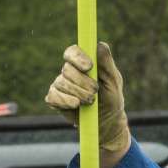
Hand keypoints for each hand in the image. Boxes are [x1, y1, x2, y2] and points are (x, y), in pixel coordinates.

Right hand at [44, 42, 130, 167]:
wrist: (105, 123)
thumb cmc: (111, 99)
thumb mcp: (113, 82)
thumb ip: (106, 63)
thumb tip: (99, 45)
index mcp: (83, 63)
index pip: (72, 51)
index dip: (78, 57)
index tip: (89, 67)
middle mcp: (69, 71)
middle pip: (67, 69)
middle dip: (82, 82)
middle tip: (94, 92)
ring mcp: (60, 85)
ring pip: (61, 83)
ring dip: (78, 93)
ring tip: (90, 102)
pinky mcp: (54, 99)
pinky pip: (53, 96)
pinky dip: (66, 101)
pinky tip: (76, 106)